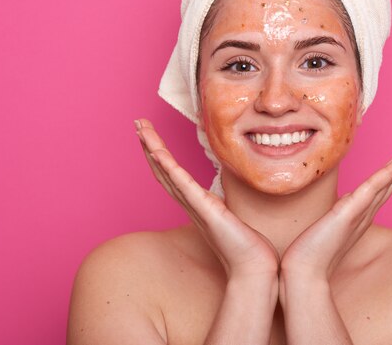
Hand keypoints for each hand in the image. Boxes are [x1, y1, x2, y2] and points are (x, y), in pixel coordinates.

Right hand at [134, 118, 279, 279]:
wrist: (254, 267)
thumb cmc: (246, 246)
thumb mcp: (232, 219)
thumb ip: (223, 208)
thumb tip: (226, 200)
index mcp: (197, 203)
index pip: (172, 174)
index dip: (159, 154)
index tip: (150, 133)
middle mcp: (191, 204)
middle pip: (163, 170)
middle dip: (149, 145)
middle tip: (137, 123)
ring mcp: (196, 207)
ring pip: (168, 173)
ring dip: (153, 149)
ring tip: (141, 129)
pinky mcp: (206, 211)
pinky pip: (184, 186)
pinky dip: (169, 169)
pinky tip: (158, 153)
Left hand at [279, 127, 391, 281]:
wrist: (304, 272)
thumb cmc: (313, 253)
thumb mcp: (329, 226)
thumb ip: (340, 213)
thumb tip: (343, 202)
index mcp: (362, 212)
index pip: (385, 183)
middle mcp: (367, 211)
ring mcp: (361, 212)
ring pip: (389, 178)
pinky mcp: (349, 213)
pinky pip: (373, 188)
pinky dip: (390, 173)